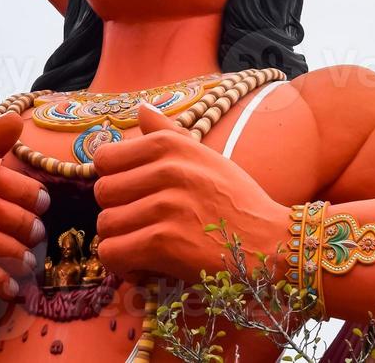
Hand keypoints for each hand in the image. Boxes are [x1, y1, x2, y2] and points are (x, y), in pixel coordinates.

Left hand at [93, 104, 287, 283]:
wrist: (271, 244)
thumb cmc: (236, 200)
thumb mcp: (205, 156)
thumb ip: (167, 132)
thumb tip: (141, 108)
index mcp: (169, 144)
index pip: (105, 158)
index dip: (113, 180)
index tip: (130, 196)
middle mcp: (166, 169)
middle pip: (102, 193)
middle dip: (116, 212)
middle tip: (139, 225)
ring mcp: (165, 205)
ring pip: (106, 225)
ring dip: (121, 241)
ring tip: (143, 246)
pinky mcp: (165, 242)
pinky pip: (113, 253)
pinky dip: (122, 265)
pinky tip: (143, 266)